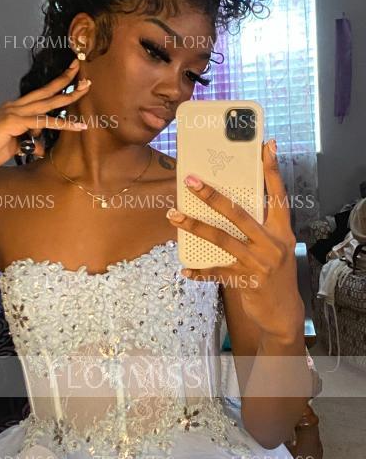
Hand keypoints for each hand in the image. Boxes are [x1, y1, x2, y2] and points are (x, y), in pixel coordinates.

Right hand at [0, 60, 90, 172]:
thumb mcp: (15, 147)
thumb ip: (29, 144)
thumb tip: (41, 148)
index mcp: (14, 109)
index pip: (39, 96)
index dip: (55, 86)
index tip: (71, 76)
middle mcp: (14, 106)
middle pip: (45, 91)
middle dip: (65, 80)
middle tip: (82, 72)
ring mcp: (14, 112)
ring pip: (47, 103)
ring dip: (68, 96)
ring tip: (86, 90)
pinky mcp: (14, 122)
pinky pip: (43, 122)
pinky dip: (61, 123)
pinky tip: (77, 126)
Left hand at [166, 139, 303, 344]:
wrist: (284, 313)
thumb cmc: (275, 274)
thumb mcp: (275, 247)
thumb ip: (259, 227)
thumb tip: (229, 206)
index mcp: (282, 230)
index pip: (278, 195)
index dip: (272, 170)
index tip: (267, 146)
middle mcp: (272, 243)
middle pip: (239, 213)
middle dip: (213, 196)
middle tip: (191, 181)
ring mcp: (259, 263)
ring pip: (222, 239)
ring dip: (195, 226)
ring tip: (173, 216)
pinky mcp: (247, 281)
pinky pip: (217, 272)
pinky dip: (200, 271)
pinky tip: (185, 270)